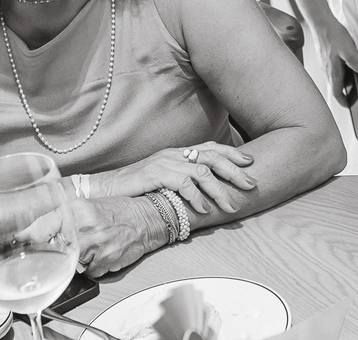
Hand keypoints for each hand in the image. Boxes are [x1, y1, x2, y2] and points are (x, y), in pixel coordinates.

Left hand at [20, 197, 168, 278]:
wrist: (147, 218)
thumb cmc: (118, 210)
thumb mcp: (86, 204)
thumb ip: (61, 216)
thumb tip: (32, 231)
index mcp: (77, 210)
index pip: (41, 228)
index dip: (26, 238)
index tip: (17, 242)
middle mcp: (85, 228)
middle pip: (54, 249)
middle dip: (54, 251)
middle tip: (62, 246)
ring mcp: (95, 248)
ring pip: (70, 264)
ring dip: (75, 259)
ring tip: (91, 246)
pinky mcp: (104, 263)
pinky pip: (86, 272)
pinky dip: (90, 266)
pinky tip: (100, 253)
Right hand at [98, 142, 255, 212]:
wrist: (107, 188)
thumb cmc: (138, 187)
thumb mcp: (165, 178)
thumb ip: (184, 179)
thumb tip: (207, 189)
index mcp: (179, 153)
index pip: (211, 148)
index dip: (232, 154)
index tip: (250, 162)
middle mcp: (175, 154)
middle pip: (212, 158)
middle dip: (234, 172)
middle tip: (250, 185)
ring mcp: (165, 163)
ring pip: (201, 172)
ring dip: (219, 190)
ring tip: (230, 206)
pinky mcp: (155, 174)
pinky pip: (182, 183)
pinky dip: (196, 197)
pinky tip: (204, 209)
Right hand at [312, 17, 357, 102]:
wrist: (321, 21)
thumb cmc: (333, 35)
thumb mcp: (349, 50)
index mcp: (333, 73)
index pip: (337, 94)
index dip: (345, 102)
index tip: (352, 105)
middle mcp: (328, 70)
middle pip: (338, 86)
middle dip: (349, 90)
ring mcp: (326, 62)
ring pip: (337, 75)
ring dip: (347, 77)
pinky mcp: (327, 55)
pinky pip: (336, 66)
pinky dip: (344, 67)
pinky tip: (351, 59)